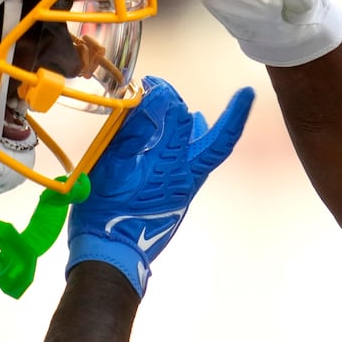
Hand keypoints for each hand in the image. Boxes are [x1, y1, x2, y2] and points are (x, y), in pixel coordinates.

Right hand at [67, 76, 253, 295]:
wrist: (114, 257)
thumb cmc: (106, 214)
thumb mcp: (111, 169)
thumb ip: (133, 132)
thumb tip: (155, 99)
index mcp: (168, 166)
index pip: (178, 118)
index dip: (166, 96)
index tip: (153, 84)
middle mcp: (185, 177)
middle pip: (214, 140)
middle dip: (227, 116)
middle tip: (236, 94)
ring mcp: (185, 188)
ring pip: (208, 152)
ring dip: (211, 130)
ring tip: (215, 111)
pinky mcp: (180, 197)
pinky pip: (198, 165)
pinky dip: (197, 145)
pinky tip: (193, 132)